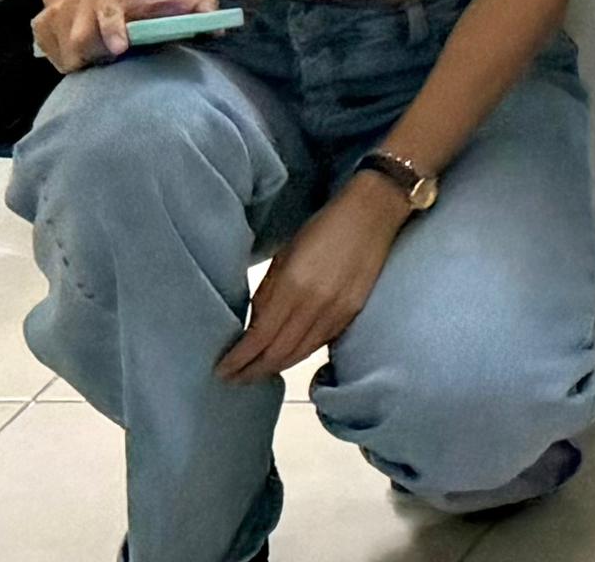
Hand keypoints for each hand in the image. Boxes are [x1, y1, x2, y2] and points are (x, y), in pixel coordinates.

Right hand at [30, 0, 219, 74]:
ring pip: (65, 57)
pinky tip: (75, 48)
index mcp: (112, 1)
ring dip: (82, 61)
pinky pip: (50, 57)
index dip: (114, 32)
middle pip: (81, 44)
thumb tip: (222, 27)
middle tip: (110, 56)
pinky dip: (63, 58)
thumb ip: (193, 8)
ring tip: (96, 52)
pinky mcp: (39, 29)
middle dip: (95, 56)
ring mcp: (55, 18)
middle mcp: (80, 8)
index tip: (121, 47)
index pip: (111, 18)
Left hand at [217, 182, 404, 383]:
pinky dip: (299, 355)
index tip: (221, 371)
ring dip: (275, 368)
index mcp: (293, 286)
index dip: (238, 360)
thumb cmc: (322, 228)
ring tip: (256, 373)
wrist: (372, 214)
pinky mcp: (353, 313)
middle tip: (234, 379)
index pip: (259, 338)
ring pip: (300, 354)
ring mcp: (337, 311)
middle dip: (252, 371)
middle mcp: (316, 304)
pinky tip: (286, 357)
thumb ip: (267, 294)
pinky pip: (319, 344)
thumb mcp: (284, 257)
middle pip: (279, 353)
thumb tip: (253, 327)